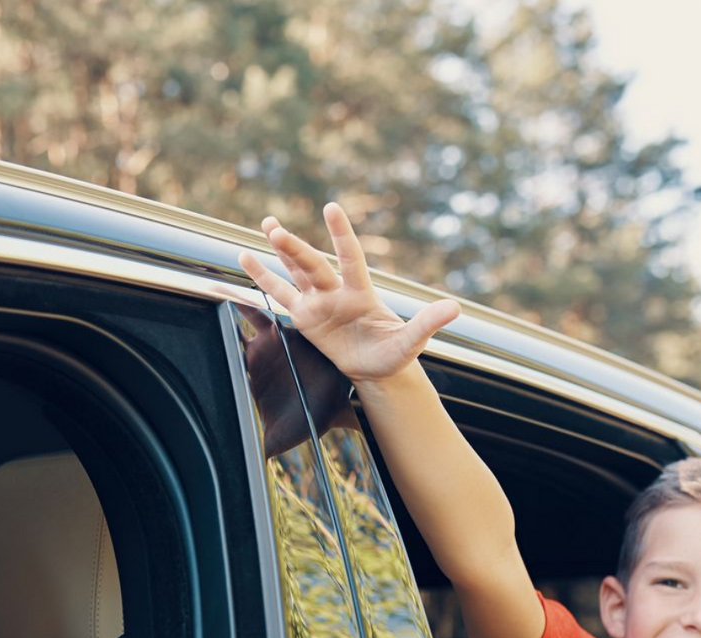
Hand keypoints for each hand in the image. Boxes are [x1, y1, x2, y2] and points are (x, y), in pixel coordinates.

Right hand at [238, 202, 459, 389]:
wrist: (377, 368)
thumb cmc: (395, 353)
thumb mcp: (411, 342)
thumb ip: (427, 323)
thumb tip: (454, 307)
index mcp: (361, 293)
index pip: (350, 258)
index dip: (341, 235)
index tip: (331, 208)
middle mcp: (337, 291)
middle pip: (312, 265)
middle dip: (295, 248)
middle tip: (275, 228)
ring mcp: (318, 302)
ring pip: (295, 271)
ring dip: (280, 251)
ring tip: (267, 224)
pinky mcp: (304, 316)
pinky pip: (279, 293)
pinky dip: (264, 277)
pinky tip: (246, 259)